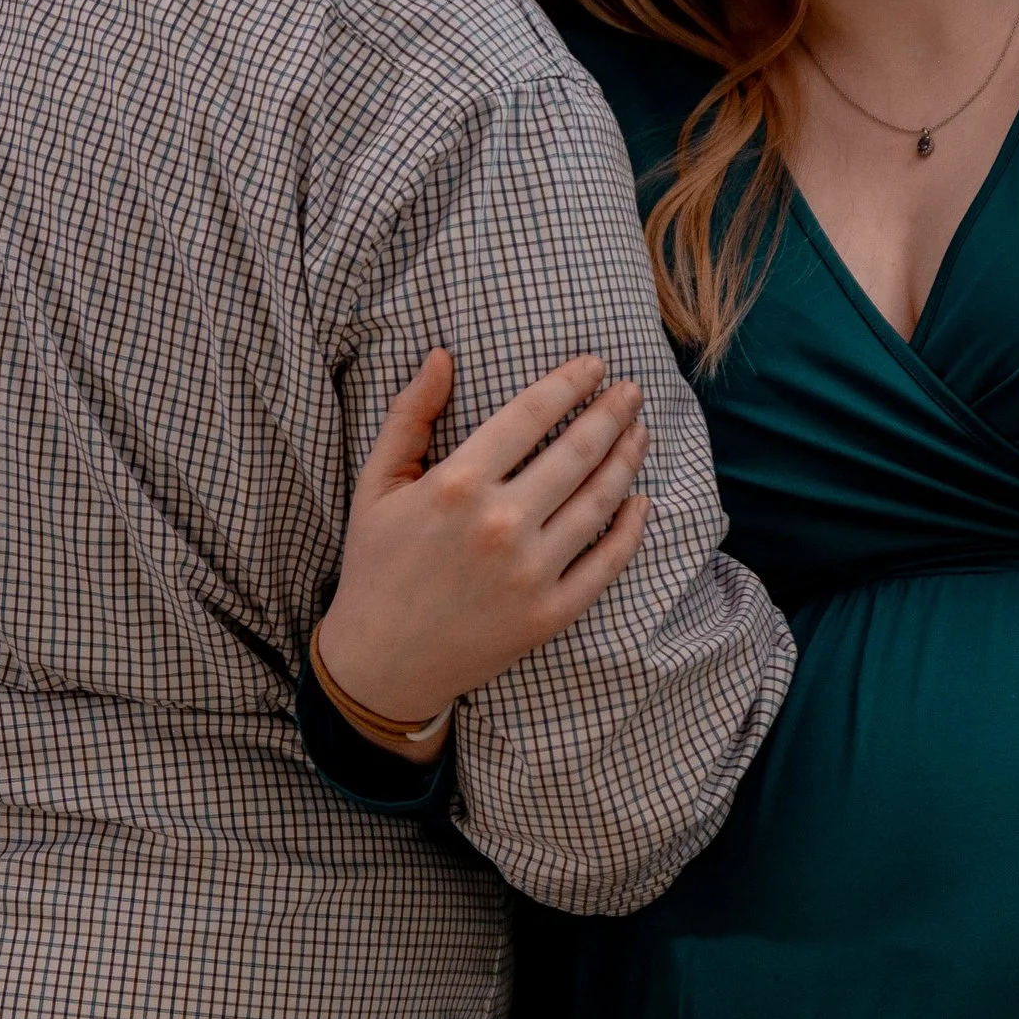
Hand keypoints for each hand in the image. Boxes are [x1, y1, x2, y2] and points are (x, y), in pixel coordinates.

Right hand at [316, 349, 650, 730]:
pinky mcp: (549, 613)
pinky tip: (641, 502)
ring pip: (600, 501)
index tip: (595, 365)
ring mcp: (530, 572)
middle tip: (632, 392)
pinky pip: (606, 562)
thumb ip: (410, 416)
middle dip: (613, 413)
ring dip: (627, 460)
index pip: (531, 414)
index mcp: (455, 485)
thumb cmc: (376, 566)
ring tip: (639, 434)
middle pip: (577, 451)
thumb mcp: (377, 486)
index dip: (570, 383)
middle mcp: (499, 525)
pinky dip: (631, 528)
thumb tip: (442, 356)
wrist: (381, 663)